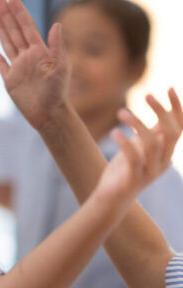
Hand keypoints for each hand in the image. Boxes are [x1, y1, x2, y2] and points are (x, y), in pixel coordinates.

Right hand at [0, 0, 69, 129]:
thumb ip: (58, 46)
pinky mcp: (9, 79)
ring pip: (6, 42)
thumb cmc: (58, 92)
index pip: (27, 26)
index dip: (19, 12)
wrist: (48, 114)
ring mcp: (17, 66)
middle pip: (15, 30)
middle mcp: (27, 56)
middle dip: (7, 14)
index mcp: (40, 51)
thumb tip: (57, 24)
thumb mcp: (62, 68)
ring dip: (0, 27)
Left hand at [95, 89, 182, 203]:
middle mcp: (163, 162)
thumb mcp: (139, 148)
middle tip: (146, 95)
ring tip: (121, 112)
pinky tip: (114, 132)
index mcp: (166, 152)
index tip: (170, 87)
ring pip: (151, 144)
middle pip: (170, 133)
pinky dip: (125, 143)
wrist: (111, 199)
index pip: (179, 127)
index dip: (177, 108)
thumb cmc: (124, 170)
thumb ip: (151, 133)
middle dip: (161, 112)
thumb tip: (162, 113)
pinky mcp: (134, 179)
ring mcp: (150, 171)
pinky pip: (133, 158)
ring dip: (137, 124)